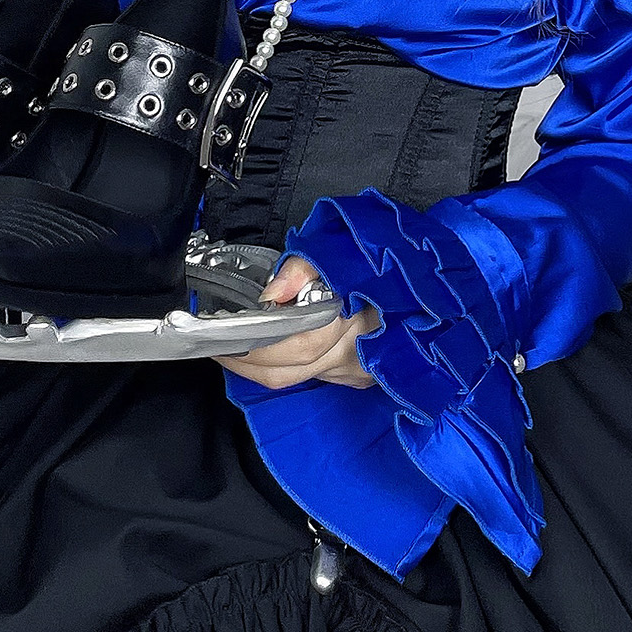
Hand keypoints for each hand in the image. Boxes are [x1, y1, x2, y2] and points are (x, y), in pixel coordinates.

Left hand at [215, 254, 380, 390]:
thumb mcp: (336, 251)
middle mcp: (353, 355)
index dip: (253, 346)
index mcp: (350, 323)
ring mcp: (355, 371)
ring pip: (294, 380)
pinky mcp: (355, 377)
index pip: (294, 346)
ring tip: (237, 346)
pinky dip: (285, 367)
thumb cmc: (372, 263)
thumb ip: (301, 269)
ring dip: (260, 366)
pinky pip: (310, 378)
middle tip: (219, 345)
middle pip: (286, 371)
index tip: (223, 338)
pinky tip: (270, 352)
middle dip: (246, 361)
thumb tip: (271, 295)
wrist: (411, 281)